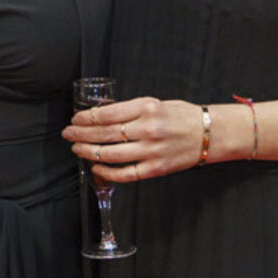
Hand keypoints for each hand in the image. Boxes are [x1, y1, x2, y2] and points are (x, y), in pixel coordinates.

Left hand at [63, 96, 204, 181]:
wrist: (210, 134)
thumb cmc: (182, 116)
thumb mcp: (155, 103)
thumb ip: (130, 109)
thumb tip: (101, 116)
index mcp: (147, 108)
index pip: (107, 114)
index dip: (86, 118)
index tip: (76, 119)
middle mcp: (148, 129)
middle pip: (104, 134)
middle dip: (81, 134)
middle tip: (68, 133)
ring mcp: (151, 151)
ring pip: (110, 154)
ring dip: (88, 152)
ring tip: (77, 148)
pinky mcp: (156, 169)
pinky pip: (125, 174)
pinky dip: (107, 172)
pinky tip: (96, 167)